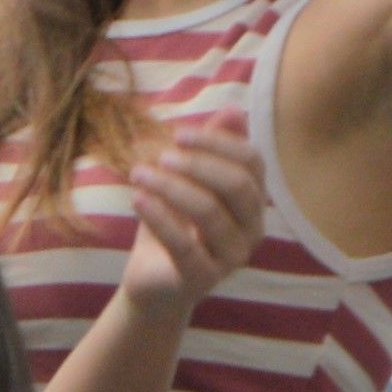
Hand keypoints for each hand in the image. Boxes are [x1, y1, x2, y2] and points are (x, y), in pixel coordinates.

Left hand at [109, 122, 270, 321]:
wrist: (152, 281)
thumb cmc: (173, 225)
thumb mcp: (186, 182)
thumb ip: (209, 150)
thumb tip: (233, 110)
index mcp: (254, 202)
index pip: (252, 163)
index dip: (218, 143)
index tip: (178, 133)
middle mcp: (253, 229)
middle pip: (239, 186)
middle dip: (198, 164)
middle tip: (160, 156)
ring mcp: (232, 257)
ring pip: (211, 213)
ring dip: (170, 186)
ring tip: (138, 173)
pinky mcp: (204, 278)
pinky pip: (185, 245)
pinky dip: (159, 217)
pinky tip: (137, 198)